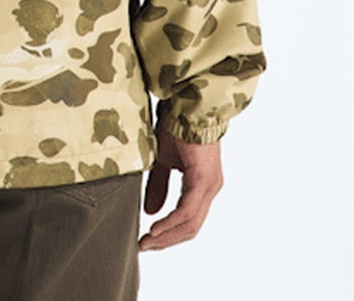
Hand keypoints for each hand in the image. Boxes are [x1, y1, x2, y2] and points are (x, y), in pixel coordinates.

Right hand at [138, 120, 223, 250]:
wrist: (186, 105)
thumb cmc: (175, 127)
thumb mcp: (162, 160)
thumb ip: (159, 186)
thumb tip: (151, 212)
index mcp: (202, 185)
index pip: (188, 220)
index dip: (168, 234)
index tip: (147, 241)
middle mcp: (210, 188)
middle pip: (190, 227)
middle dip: (166, 240)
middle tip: (144, 247)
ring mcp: (209, 185)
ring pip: (190, 223)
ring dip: (167, 236)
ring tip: (147, 241)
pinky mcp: (203, 179)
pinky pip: (187, 209)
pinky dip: (170, 222)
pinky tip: (156, 228)